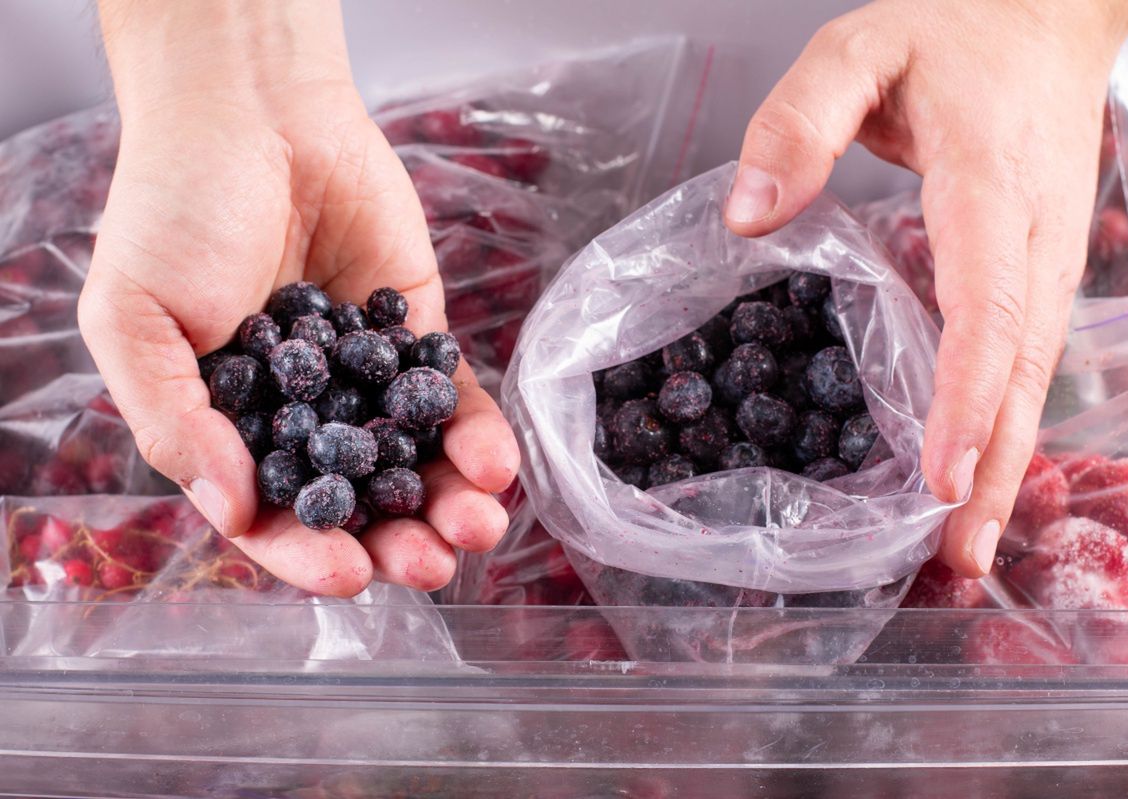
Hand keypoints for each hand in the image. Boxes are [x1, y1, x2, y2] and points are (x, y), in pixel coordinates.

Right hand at [79, 0, 518, 595]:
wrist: (255, 113)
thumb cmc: (175, 212)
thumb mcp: (136, 320)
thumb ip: (176, 421)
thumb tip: (234, 509)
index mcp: (226, 428)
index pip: (270, 515)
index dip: (306, 552)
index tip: (347, 574)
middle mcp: (300, 418)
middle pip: (355, 504)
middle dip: (395, 542)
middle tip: (433, 565)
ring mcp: (364, 383)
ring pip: (411, 464)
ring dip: (448, 503)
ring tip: (479, 528)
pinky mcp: (417, 339)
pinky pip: (450, 400)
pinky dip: (475, 435)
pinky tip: (497, 465)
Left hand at [725, 0, 1127, 575]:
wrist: (1044, 12)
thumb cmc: (948, 31)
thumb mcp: (859, 47)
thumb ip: (798, 120)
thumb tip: (749, 218)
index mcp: (991, 189)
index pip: (986, 310)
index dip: (963, 399)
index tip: (939, 479)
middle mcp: (1034, 241)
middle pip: (1022, 371)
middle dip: (991, 470)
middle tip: (950, 559)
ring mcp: (1047, 260)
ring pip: (1032, 379)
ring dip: (1003, 467)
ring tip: (960, 550)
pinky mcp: (1037, 272)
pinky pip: (1023, 360)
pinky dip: (1000, 426)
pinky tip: (970, 477)